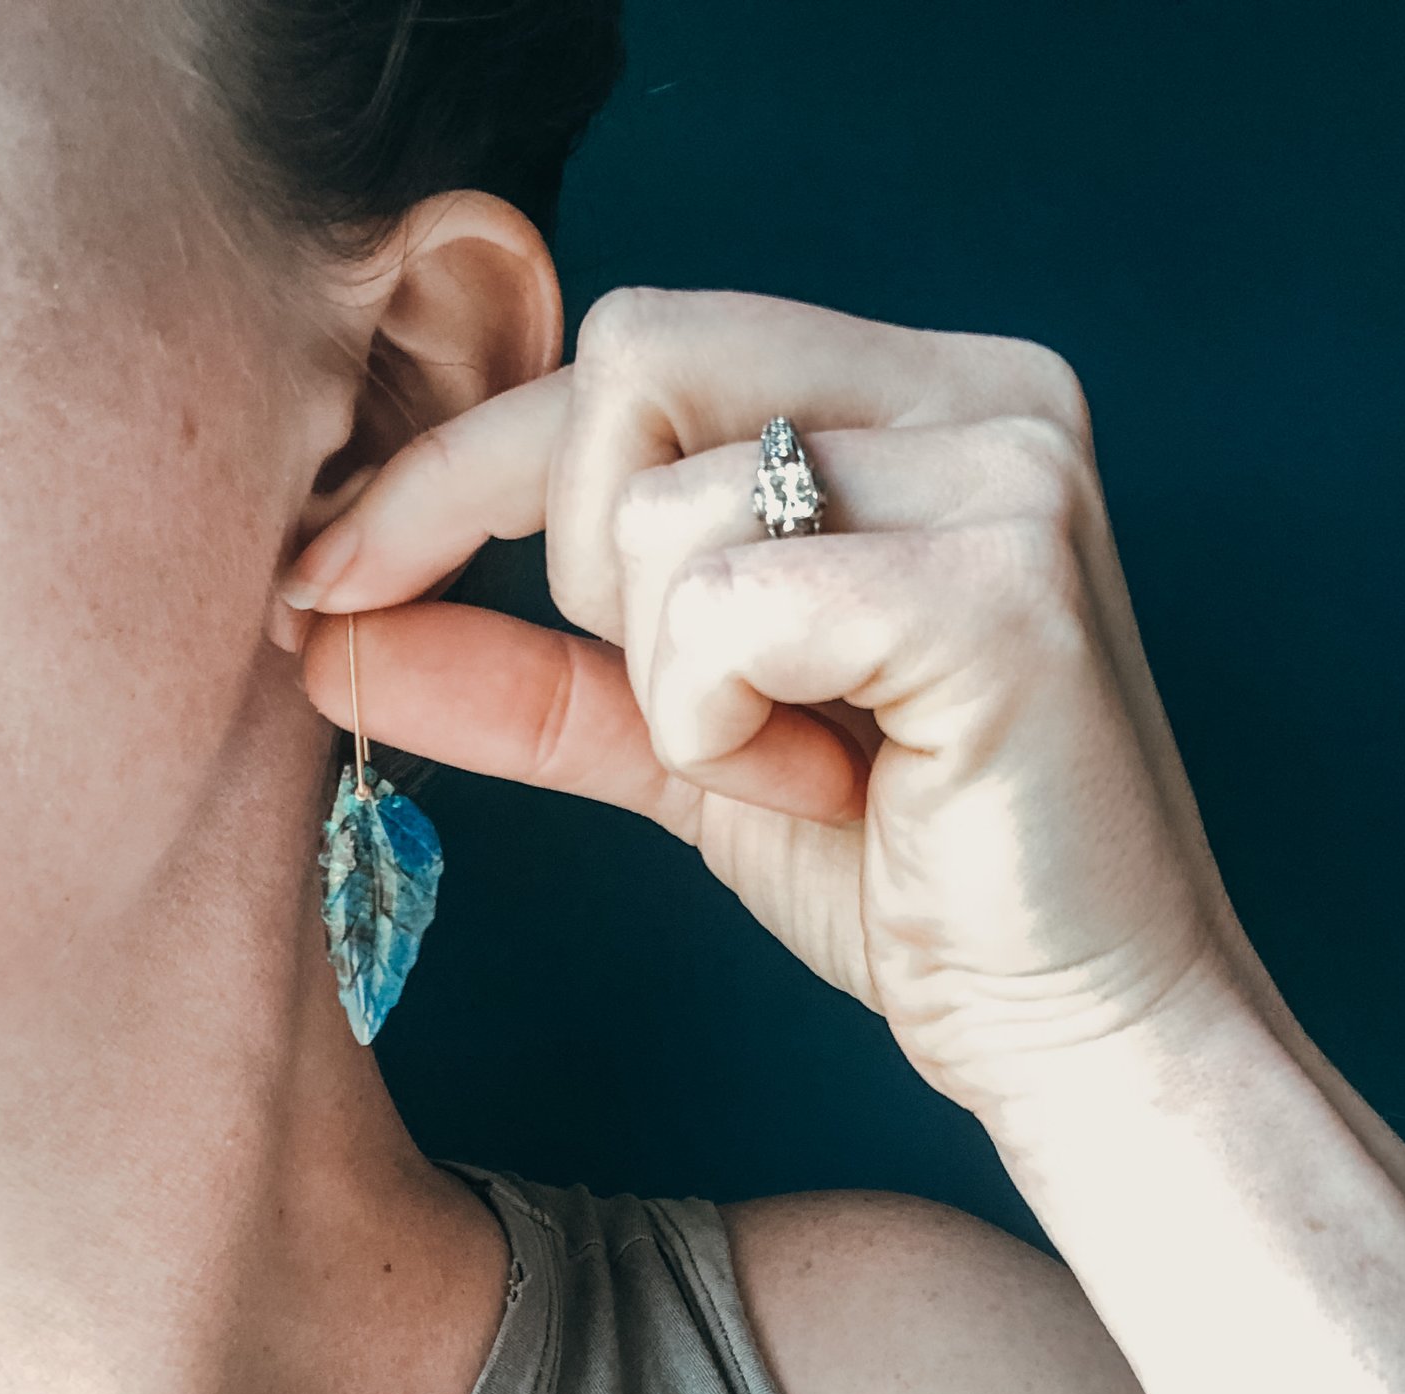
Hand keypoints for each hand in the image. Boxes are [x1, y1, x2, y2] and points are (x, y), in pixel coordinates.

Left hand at [284, 288, 1253, 1125]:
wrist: (1079, 1031)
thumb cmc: (903, 880)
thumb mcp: (685, 746)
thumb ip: (527, 667)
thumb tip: (325, 625)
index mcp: (925, 400)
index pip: (637, 350)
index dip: (461, 463)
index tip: (328, 571)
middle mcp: (986, 395)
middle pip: (632, 362)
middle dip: (592, 565)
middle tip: (707, 709)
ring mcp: (1012, 475)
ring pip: (660, 506)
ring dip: (677, 684)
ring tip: (807, 770)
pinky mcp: (1003, 589)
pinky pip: (723, 608)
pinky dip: (718, 723)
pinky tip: (831, 786)